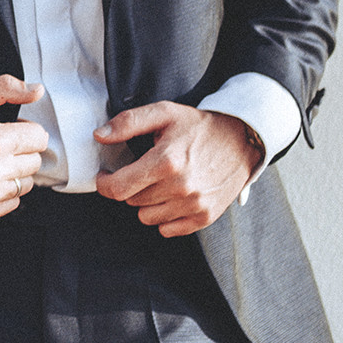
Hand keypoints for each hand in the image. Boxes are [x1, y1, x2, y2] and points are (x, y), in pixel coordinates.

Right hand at [0, 75, 49, 221]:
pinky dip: (4, 191)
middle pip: (35, 162)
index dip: (26, 130)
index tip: (10, 130)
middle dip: (21, 151)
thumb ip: (6, 88)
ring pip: (26, 183)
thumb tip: (37, 91)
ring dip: (14, 173)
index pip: (40, 138)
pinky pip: (13, 202)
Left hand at [94, 103, 260, 236]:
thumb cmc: (200, 127)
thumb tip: (99, 135)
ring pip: (147, 217)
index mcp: (166, 162)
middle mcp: (180, 187)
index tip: (106, 176)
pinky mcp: (206, 216)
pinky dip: (164, 217)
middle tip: (142, 172)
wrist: (243, 140)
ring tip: (159, 183)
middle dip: (130, 187)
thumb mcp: (164, 113)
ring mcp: (194, 204)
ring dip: (146, 203)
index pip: (117, 188)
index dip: (104, 183)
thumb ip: (128, 123)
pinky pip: (167, 229)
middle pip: (131, 201)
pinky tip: (171, 198)